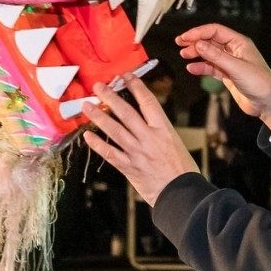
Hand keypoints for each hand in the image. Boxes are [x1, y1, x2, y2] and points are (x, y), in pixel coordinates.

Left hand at [81, 78, 197, 205]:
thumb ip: (158, 132)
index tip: (126, 76)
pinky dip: (97, 144)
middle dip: (111, 97)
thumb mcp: (175, 143)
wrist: (182, 194)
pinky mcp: (129, 167)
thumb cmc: (183, 170)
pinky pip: (109, 153)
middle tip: (98, 86)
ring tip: (87, 106)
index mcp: (163, 130)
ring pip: (114, 130)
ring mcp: (137, 153)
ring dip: (99, 117)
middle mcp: (148, 138)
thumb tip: (144, 122)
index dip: (135, 86)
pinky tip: (87, 135)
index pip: (148, 102)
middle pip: (126, 112)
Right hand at [175, 23, 270, 135]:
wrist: (268, 103)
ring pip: (209, 54)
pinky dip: (201, 67)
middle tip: (180, 43)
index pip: (215, 31)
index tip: (185, 38)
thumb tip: (197, 44)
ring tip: (184, 55)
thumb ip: (216, 56)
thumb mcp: (236, 68)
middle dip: (195, 41)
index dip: (199, 32)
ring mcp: (230, 62)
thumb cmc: (259, 82)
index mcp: (239, 42)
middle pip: (210, 40)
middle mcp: (234, 50)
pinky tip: (192, 69)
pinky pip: (211, 67)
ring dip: (197, 54)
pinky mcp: (227, 74)